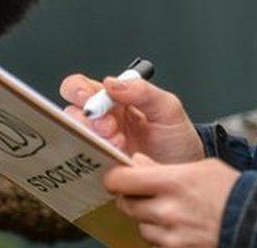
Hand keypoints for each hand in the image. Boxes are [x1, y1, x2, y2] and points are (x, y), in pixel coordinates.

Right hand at [60, 73, 203, 163]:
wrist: (185, 173)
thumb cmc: (177, 140)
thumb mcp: (168, 109)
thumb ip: (143, 91)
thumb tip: (112, 83)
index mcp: (114, 100)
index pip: (82, 86)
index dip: (79, 90)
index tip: (92, 101)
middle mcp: (102, 120)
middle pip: (72, 112)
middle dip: (87, 119)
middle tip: (109, 127)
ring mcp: (100, 145)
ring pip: (76, 137)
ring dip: (94, 139)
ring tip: (119, 144)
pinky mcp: (101, 168)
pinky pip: (84, 162)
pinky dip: (97, 159)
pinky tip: (117, 159)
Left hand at [104, 154, 238, 247]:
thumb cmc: (231, 191)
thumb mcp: (199, 167)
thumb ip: (162, 166)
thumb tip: (136, 162)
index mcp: (172, 182)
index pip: (121, 180)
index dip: (116, 178)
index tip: (118, 176)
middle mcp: (167, 210)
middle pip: (126, 204)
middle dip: (132, 197)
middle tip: (146, 192)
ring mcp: (171, 235)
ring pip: (140, 225)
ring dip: (147, 218)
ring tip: (171, 210)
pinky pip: (154, 243)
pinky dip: (161, 235)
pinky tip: (178, 226)